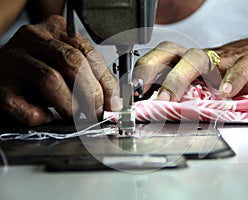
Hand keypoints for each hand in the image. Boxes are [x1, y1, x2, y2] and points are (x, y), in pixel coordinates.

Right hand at [0, 15, 121, 125]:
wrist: (2, 69)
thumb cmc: (39, 66)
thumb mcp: (65, 62)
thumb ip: (88, 76)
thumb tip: (112, 102)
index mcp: (56, 30)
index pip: (89, 53)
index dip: (105, 82)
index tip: (112, 103)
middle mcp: (34, 39)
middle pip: (72, 62)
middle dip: (91, 93)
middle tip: (96, 112)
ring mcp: (15, 60)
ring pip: (51, 80)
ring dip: (69, 105)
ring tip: (74, 115)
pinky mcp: (1, 84)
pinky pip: (23, 104)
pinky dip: (39, 115)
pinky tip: (46, 116)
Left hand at [134, 37, 247, 100]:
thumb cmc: (230, 73)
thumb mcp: (203, 83)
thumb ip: (184, 94)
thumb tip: (154, 111)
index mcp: (187, 62)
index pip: (158, 59)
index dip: (142, 72)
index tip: (130, 92)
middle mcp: (200, 58)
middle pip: (171, 54)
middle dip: (152, 72)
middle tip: (142, 95)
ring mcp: (224, 58)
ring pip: (198, 58)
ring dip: (179, 78)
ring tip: (168, 99)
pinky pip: (240, 67)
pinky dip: (231, 79)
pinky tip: (224, 93)